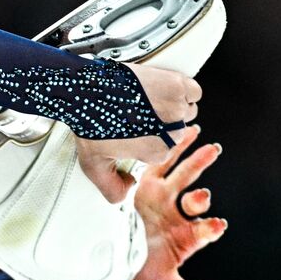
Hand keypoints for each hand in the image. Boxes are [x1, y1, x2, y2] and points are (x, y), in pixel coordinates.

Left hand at [75, 63, 202, 201]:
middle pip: (177, 131)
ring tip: (149, 104)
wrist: (87, 90)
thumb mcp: (94, 165)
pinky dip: (184, 92)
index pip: (163, 150)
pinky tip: (163, 93)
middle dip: (161, 126)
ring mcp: (176, 107)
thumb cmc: (90, 122)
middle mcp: (172, 131)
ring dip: (173, 109)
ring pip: (187, 111)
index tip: (137, 132)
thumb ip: (111, 187)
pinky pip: (193, 92)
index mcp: (157, 152)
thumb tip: (124, 195)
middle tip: (140, 117)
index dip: (149, 141)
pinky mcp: (178, 84)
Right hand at [126, 125, 227, 279]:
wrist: (105, 256)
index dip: (210, 227)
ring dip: (197, 161)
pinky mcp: (145, 181)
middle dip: (202, 195)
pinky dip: (168, 149)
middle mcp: (177, 213)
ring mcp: (162, 196)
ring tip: (209, 147)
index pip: (205, 230)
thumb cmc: (136, 271)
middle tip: (204, 194)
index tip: (215, 226)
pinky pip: (159, 162)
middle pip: (196, 199)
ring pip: (183, 175)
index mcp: (186, 236)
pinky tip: (181, 131)